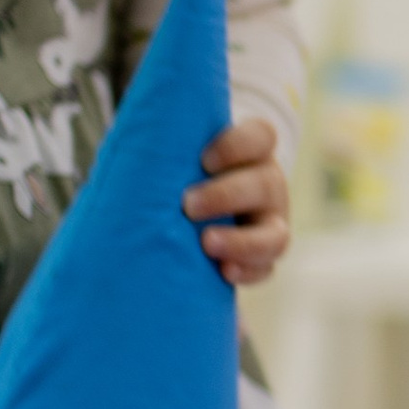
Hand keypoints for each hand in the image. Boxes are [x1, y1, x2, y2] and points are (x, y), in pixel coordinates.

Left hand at [184, 117, 288, 286]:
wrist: (194, 210)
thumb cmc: (184, 172)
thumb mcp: (184, 154)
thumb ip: (171, 150)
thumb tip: (133, 153)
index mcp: (253, 151)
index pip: (261, 137)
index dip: (236, 147)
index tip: (203, 160)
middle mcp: (269, 185)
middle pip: (265, 184)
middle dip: (226, 195)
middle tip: (188, 204)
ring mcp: (272, 223)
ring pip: (275, 234)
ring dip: (242, 241)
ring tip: (206, 243)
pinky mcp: (265, 256)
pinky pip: (266, 268)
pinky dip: (247, 270)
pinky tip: (223, 271)